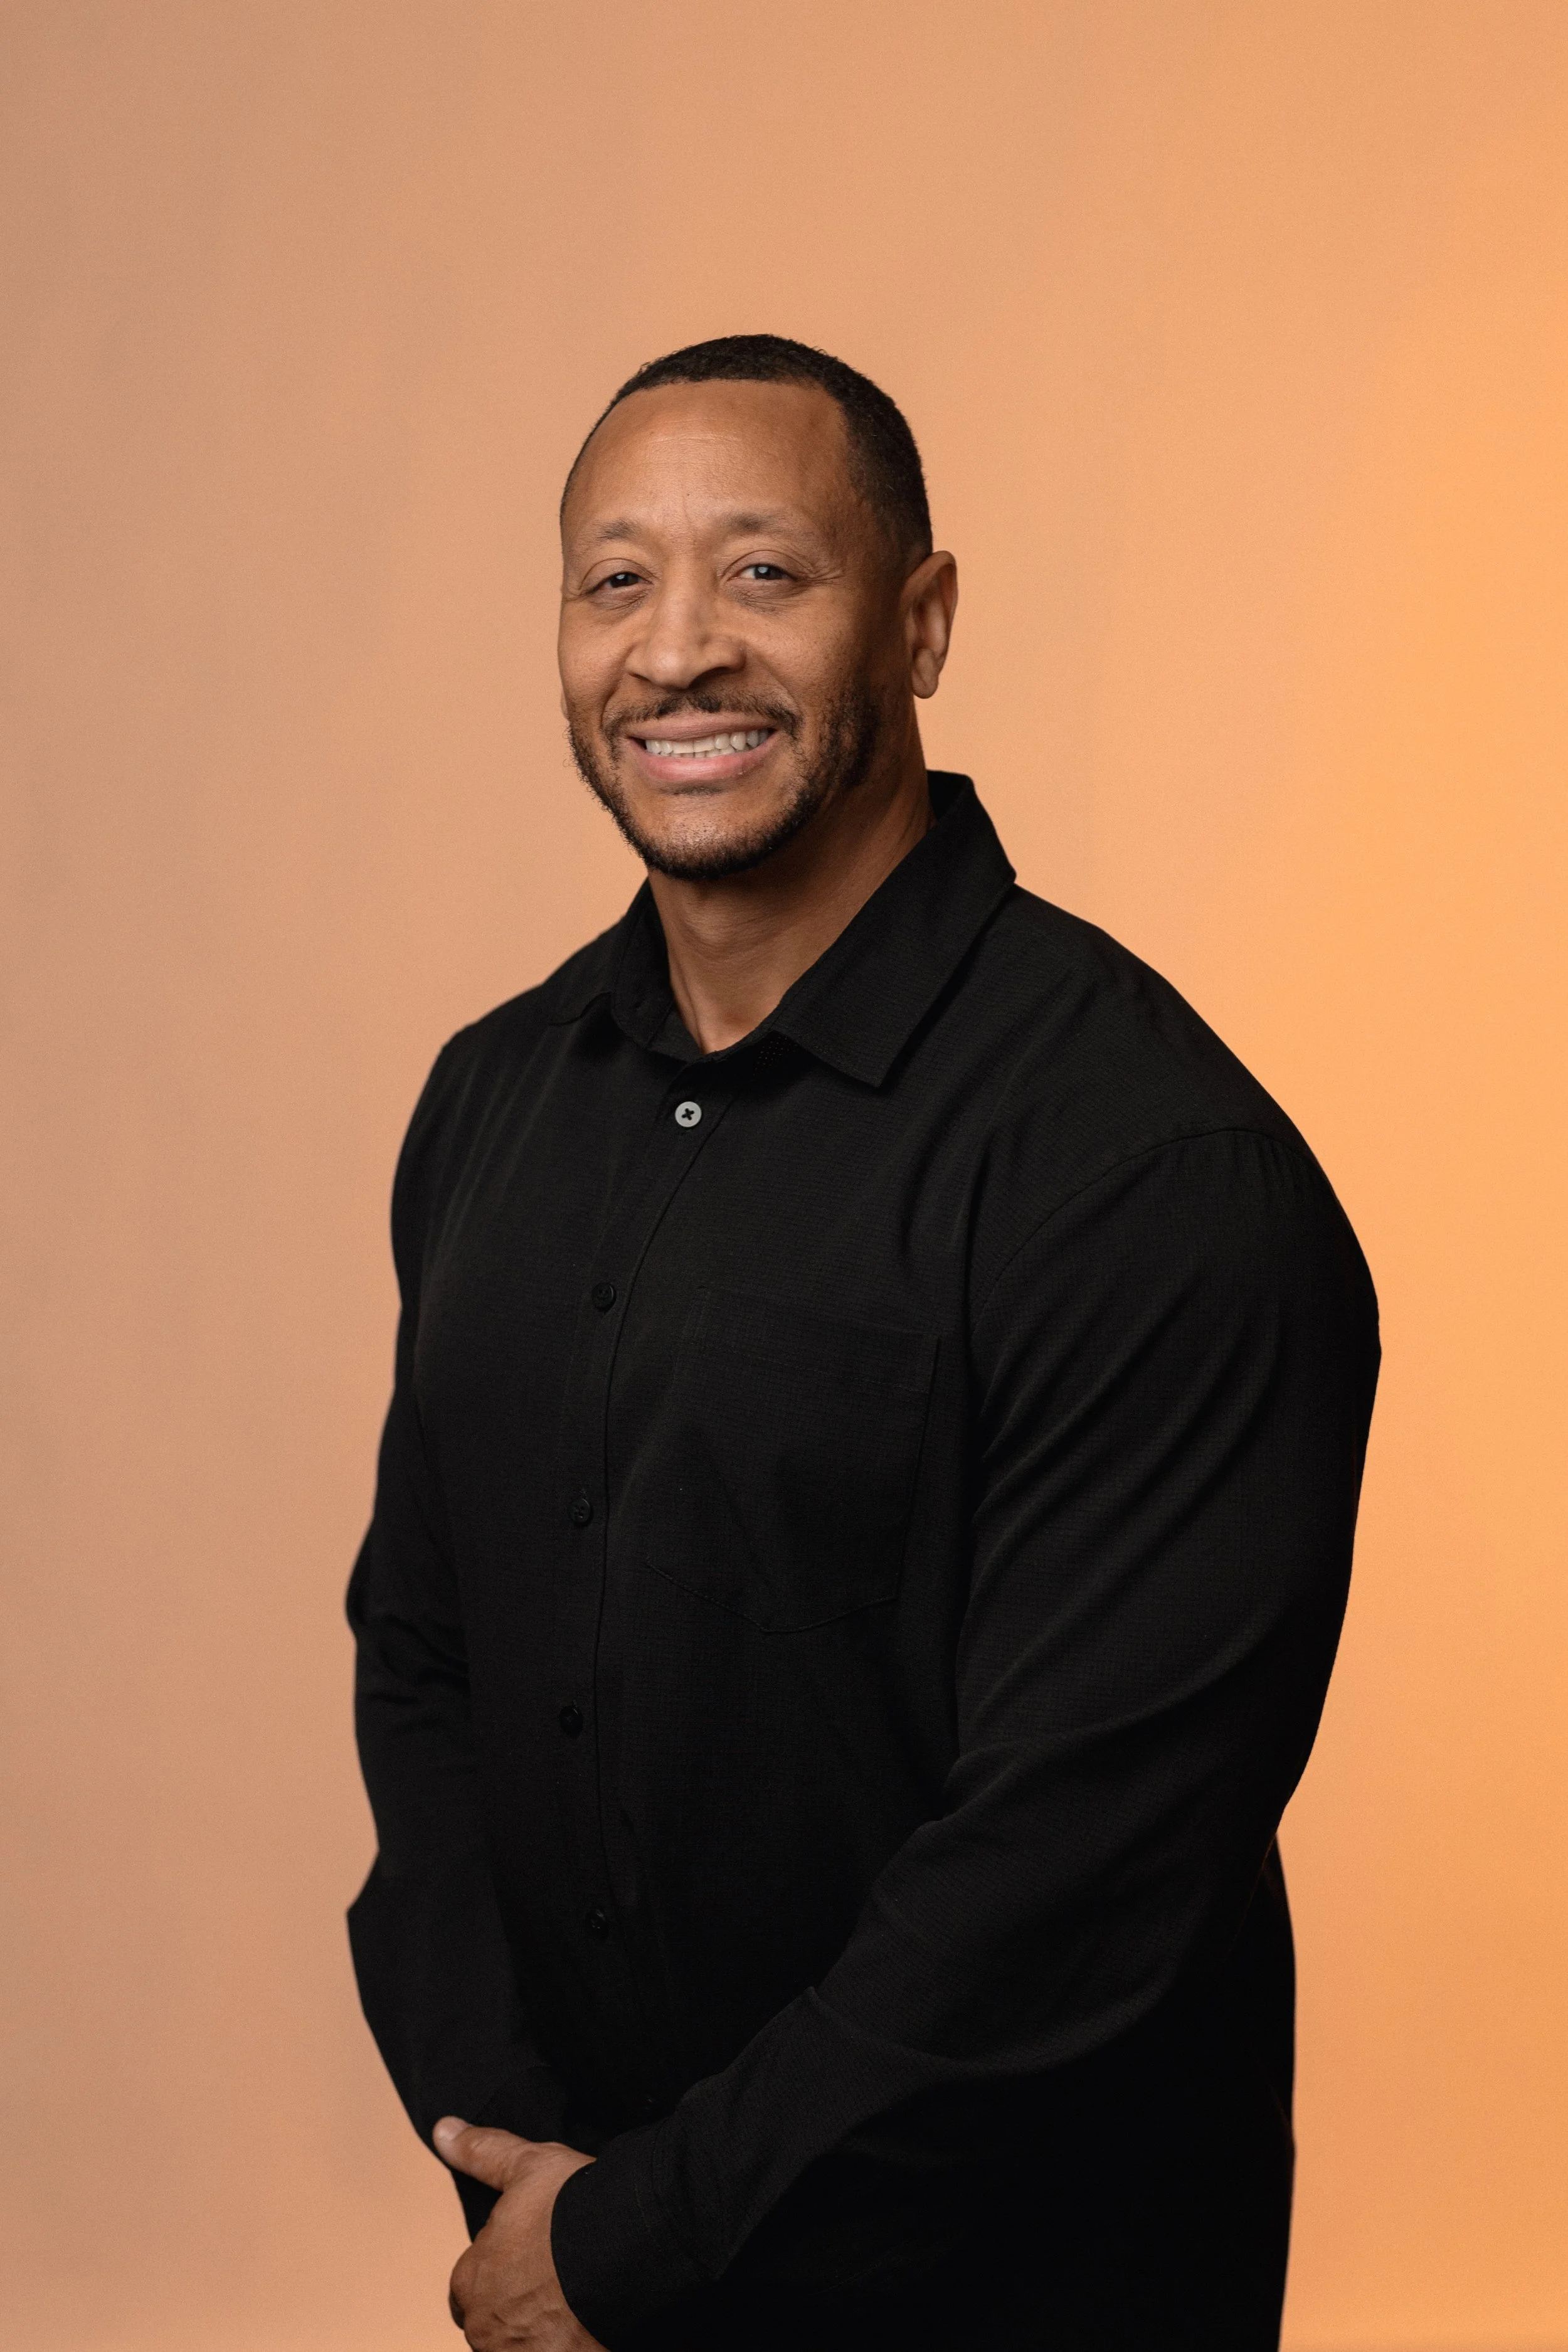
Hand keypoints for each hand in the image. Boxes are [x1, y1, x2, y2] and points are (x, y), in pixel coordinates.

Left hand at [434, 2116, 604, 2350]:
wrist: (628, 2251)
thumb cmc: (572, 2208)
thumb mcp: (527, 2166)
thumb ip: (482, 2152)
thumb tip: (443, 2129)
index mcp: (470, 2281)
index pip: (469, 2286)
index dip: (499, 2269)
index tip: (531, 2257)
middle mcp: (485, 2328)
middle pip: (495, 2321)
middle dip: (518, 2305)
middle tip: (558, 2280)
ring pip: (520, 2342)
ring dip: (539, 2329)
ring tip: (577, 2304)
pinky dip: (565, 2343)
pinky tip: (588, 2328)